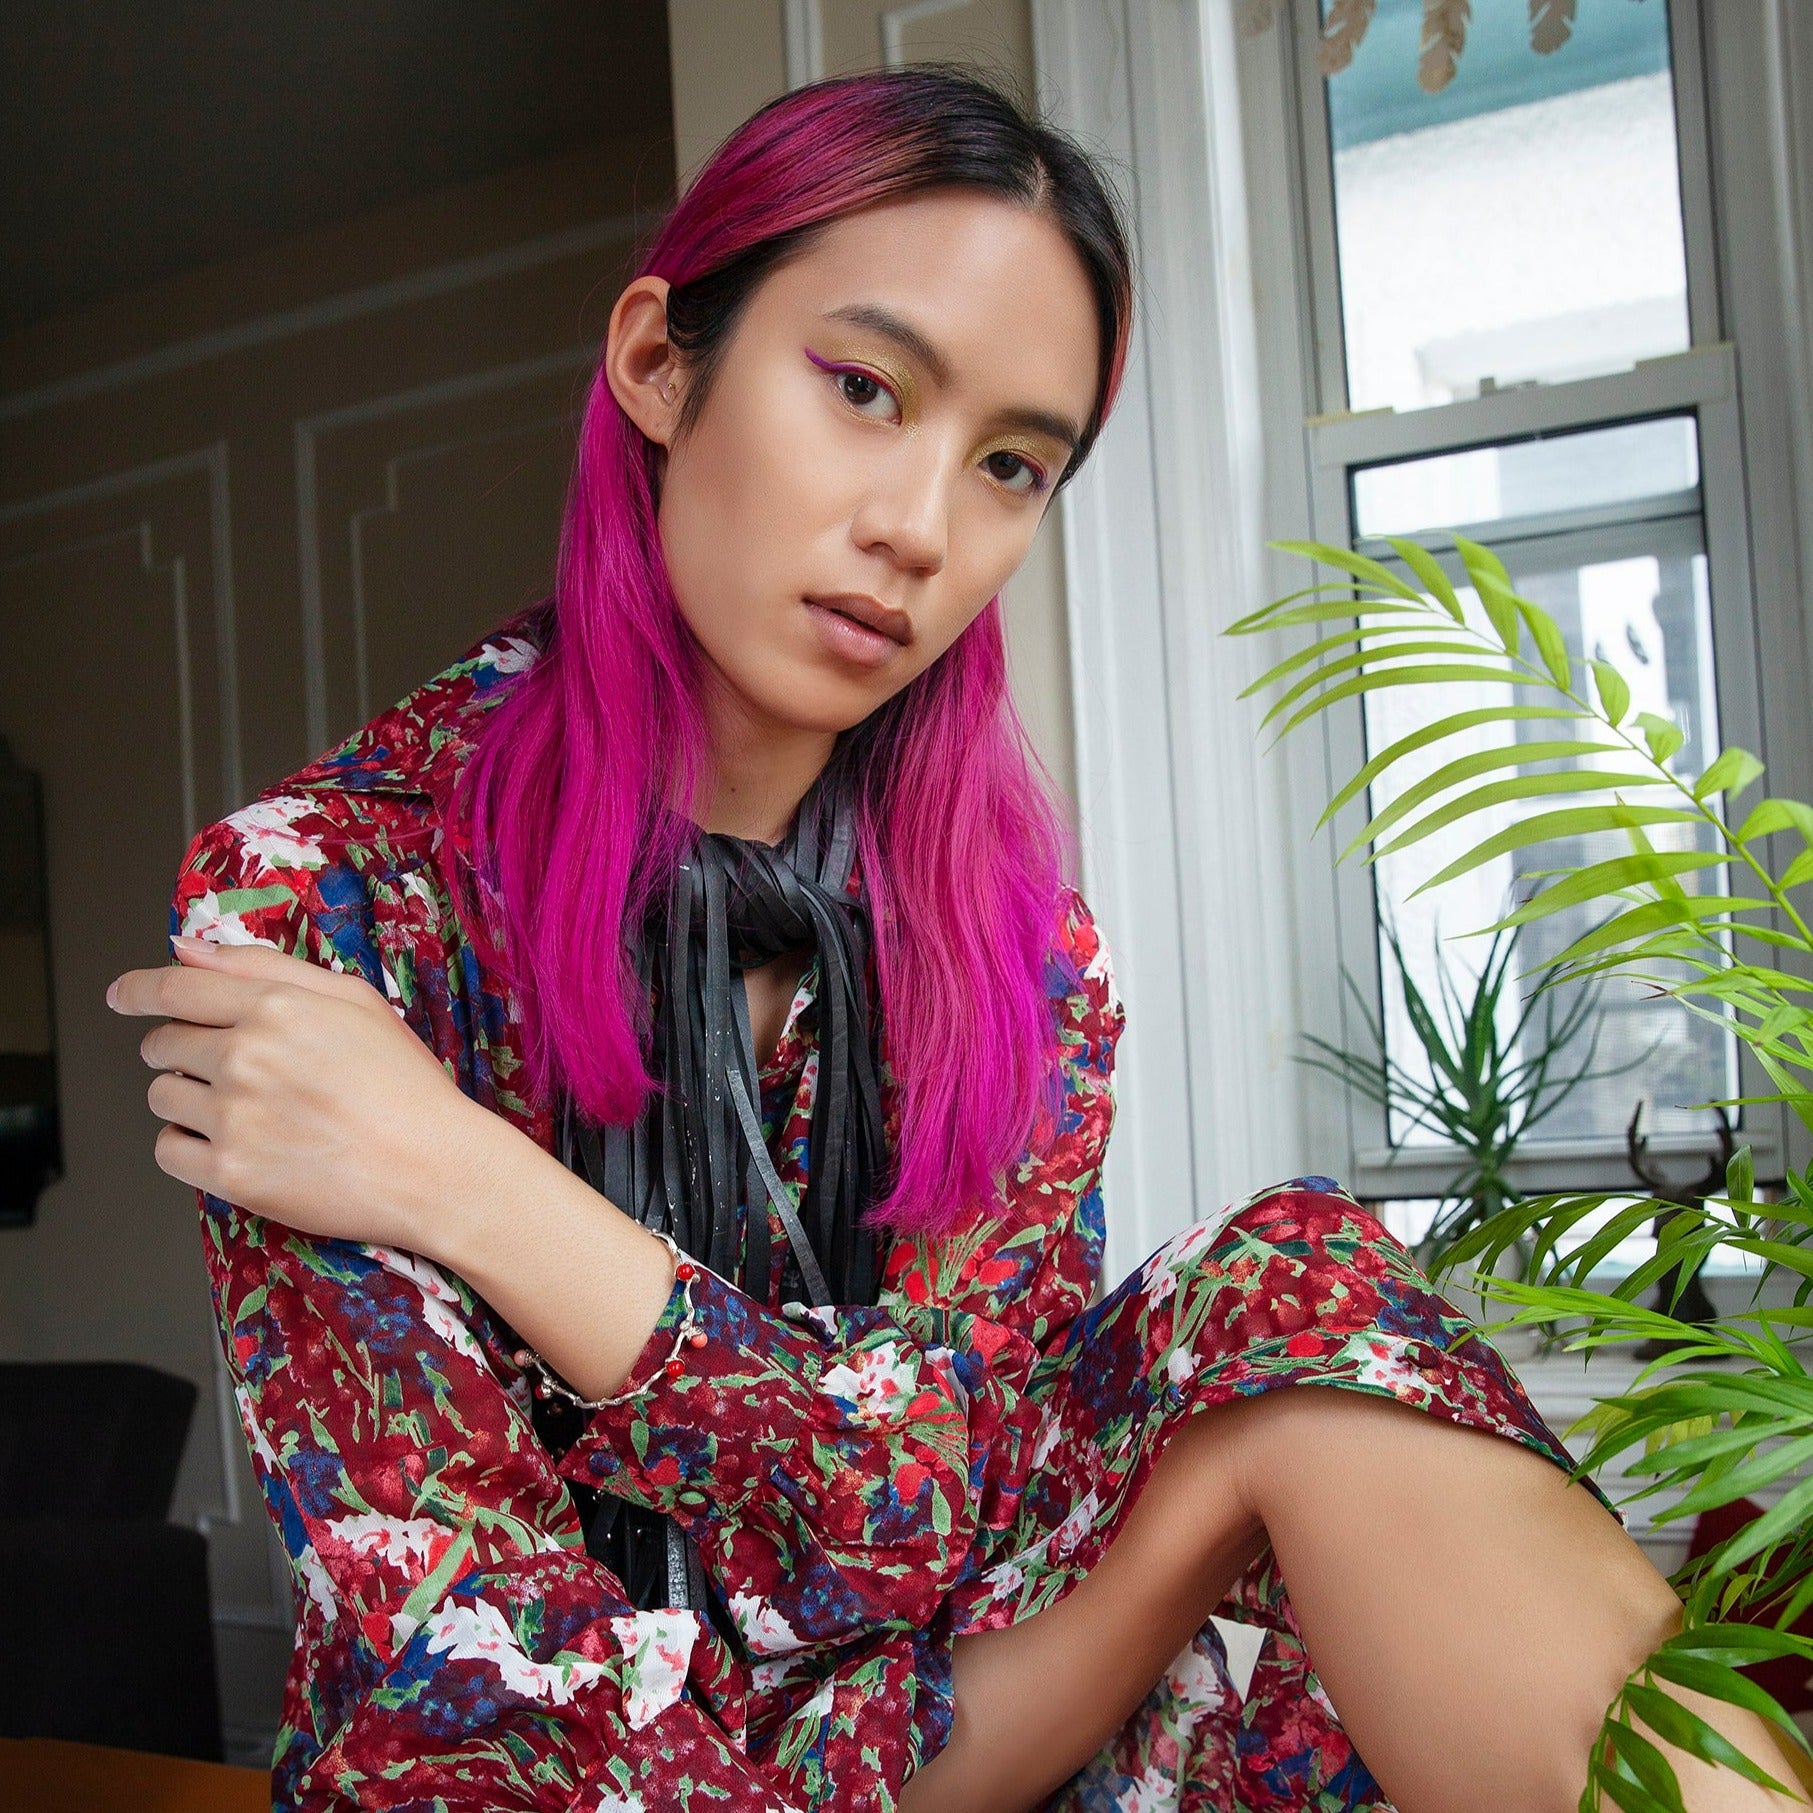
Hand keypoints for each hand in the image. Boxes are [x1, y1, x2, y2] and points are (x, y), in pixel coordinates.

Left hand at [108, 935, 499, 1252]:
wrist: (435, 1167)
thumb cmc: (405, 1085)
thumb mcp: (353, 1001)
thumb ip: (265, 966)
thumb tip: (186, 947)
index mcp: (276, 1005)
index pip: (176, 986)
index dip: (138, 989)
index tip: (122, 996)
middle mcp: (246, 1056)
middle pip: (164, 1044)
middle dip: (183, 1051)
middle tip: (233, 1069)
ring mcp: (234, 1117)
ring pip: (162, 1097)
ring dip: (188, 1099)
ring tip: (247, 1111)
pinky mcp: (230, 1173)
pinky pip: (168, 1151)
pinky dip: (189, 1147)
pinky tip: (236, 1144)